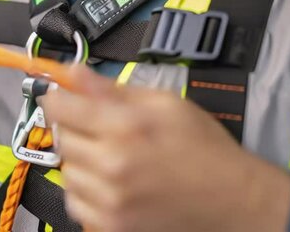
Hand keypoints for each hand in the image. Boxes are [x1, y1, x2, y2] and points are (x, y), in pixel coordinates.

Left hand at [42, 66, 289, 231]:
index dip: (58, 98)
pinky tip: (108, 182)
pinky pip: (74, 201)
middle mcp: (111, 165)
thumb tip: (75, 73)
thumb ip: (112, 89)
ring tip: (109, 156)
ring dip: (79, 160)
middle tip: (98, 128)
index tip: (62, 98)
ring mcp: (109, 199)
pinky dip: (84, 190)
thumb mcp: (163, 103)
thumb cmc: (202, 148)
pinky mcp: (111, 225)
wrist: (232, 199)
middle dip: (73, 127)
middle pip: (60, 137)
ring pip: (65, 171)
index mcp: (124, 126)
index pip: (61, 107)